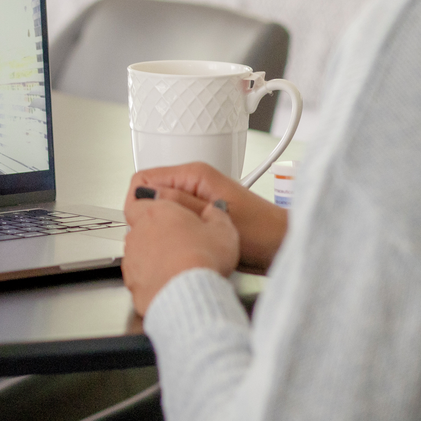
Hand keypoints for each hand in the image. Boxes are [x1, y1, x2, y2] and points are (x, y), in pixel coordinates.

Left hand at [122, 192, 238, 315]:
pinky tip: (169, 281)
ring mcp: (132, 257)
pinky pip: (138, 275)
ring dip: (152, 255)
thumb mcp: (223, 230)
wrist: (187, 294)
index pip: (141, 200)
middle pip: (140, 226)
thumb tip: (215, 211)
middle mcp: (139, 232)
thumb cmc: (201, 260)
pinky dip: (150, 278)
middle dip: (155, 232)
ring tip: (176, 264)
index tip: (167, 214)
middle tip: (178, 240)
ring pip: (137, 251)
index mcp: (158, 212)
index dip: (154, 208)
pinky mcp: (132, 281)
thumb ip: (217, 216)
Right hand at [126, 162, 289, 272]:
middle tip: (165, 237)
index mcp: (194, 174)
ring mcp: (195, 199)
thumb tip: (145, 197)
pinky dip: (173, 234)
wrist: (282, 246)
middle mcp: (192, 183)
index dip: (138, 203)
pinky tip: (185, 246)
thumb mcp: (214, 217)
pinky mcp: (199, 215)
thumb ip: (178, 204)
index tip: (145, 224)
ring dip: (162, 227)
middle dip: (149, 217)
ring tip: (179, 243)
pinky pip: (173, 221)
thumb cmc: (261, 232)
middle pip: (149, 196)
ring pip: (159, 211)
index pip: (142, 179)